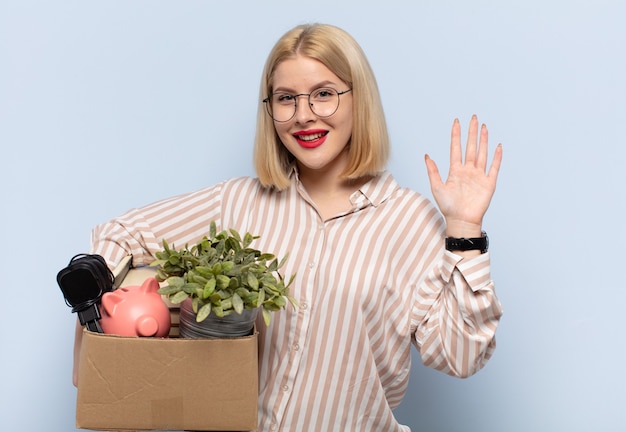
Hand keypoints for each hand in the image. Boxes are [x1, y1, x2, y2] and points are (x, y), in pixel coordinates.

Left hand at [424, 115, 501, 236]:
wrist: (461, 221)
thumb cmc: (448, 207)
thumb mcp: (436, 187)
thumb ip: (432, 171)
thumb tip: (426, 155)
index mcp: (455, 171)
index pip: (456, 148)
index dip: (456, 135)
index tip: (457, 122)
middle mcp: (468, 171)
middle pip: (470, 147)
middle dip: (472, 132)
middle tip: (474, 118)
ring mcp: (479, 176)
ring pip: (482, 154)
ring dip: (483, 140)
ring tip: (484, 127)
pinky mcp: (489, 183)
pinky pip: (494, 168)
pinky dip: (497, 157)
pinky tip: (498, 147)